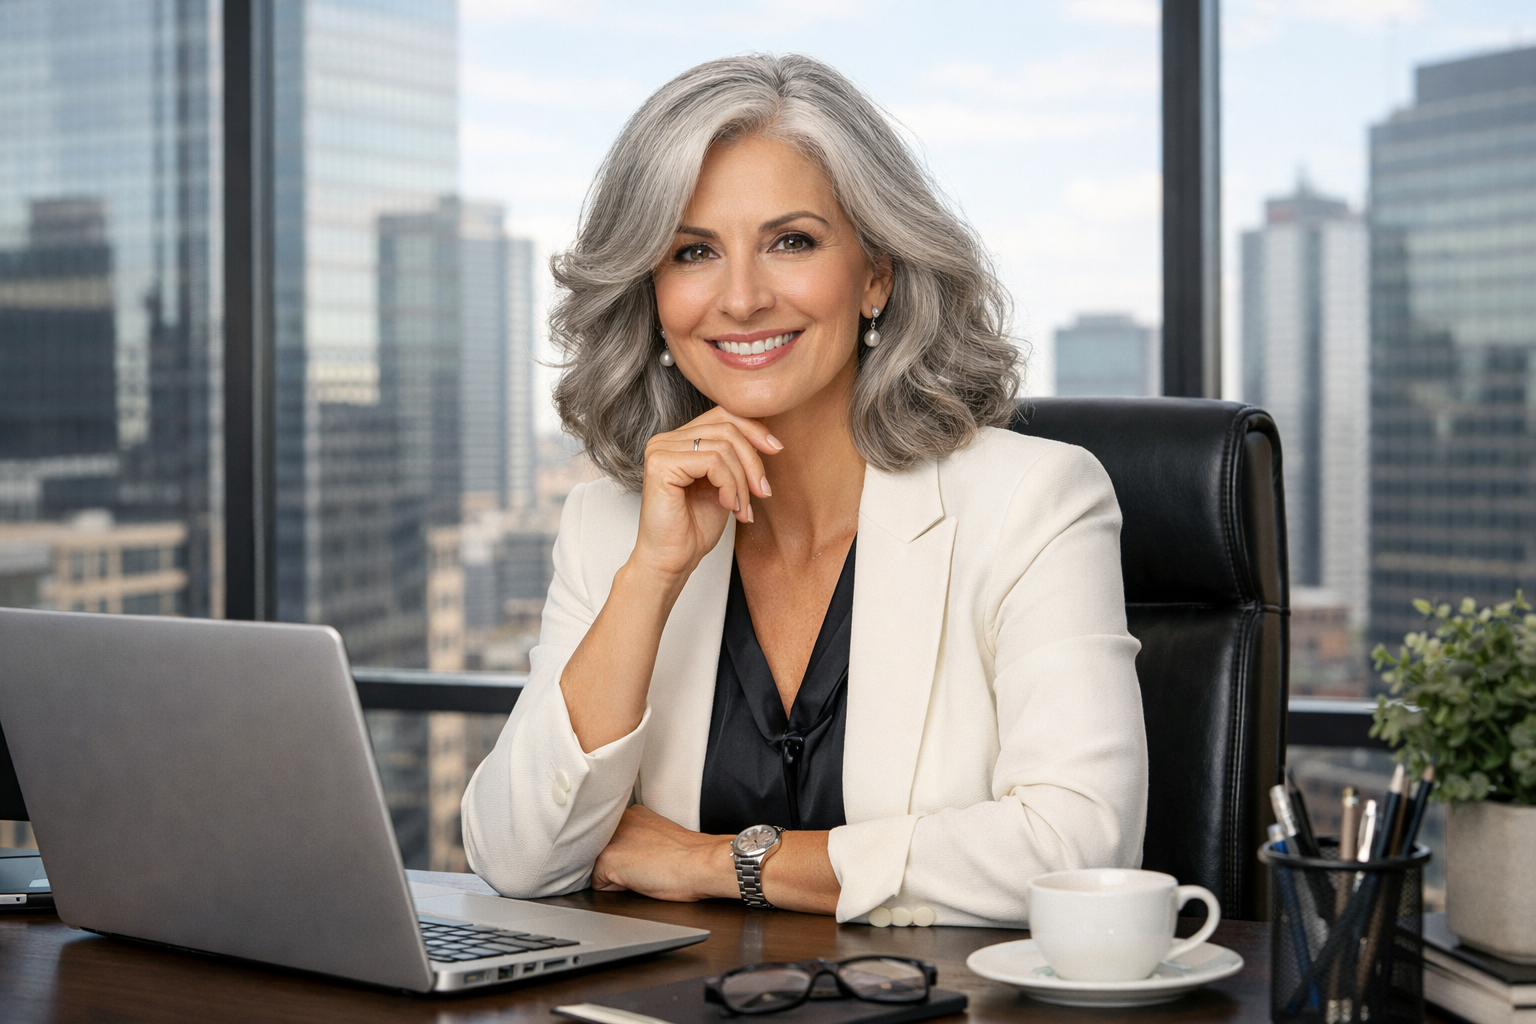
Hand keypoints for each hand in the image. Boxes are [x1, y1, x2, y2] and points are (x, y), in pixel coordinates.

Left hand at [591, 805, 735, 901]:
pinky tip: (638, 882)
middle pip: (601, 851)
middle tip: (643, 869)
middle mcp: (618, 820)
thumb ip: (640, 839)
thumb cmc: (691, 857)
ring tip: (642, 875)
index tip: (643, 861)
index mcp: (634, 813)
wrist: (701, 863)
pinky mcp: (606, 858)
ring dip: (613, 875)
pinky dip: (614, 889)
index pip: (612, 839)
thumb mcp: (661, 838)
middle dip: (615, 863)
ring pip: (597, 867)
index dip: (625, 856)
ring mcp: (610, 838)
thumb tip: (632, 855)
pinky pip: (598, 884)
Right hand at [632, 409, 781, 580]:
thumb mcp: (726, 484)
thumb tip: (767, 434)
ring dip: (742, 481)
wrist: (673, 560)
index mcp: (680, 440)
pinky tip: (728, 506)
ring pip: (723, 446)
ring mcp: (660, 449)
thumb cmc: (695, 528)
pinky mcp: (661, 464)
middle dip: (753, 460)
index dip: (754, 429)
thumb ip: (736, 456)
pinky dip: (730, 485)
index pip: (723, 414)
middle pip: (727, 426)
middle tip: (763, 492)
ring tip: (742, 508)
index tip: (776, 450)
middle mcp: (666, 439)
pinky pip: (712, 461)